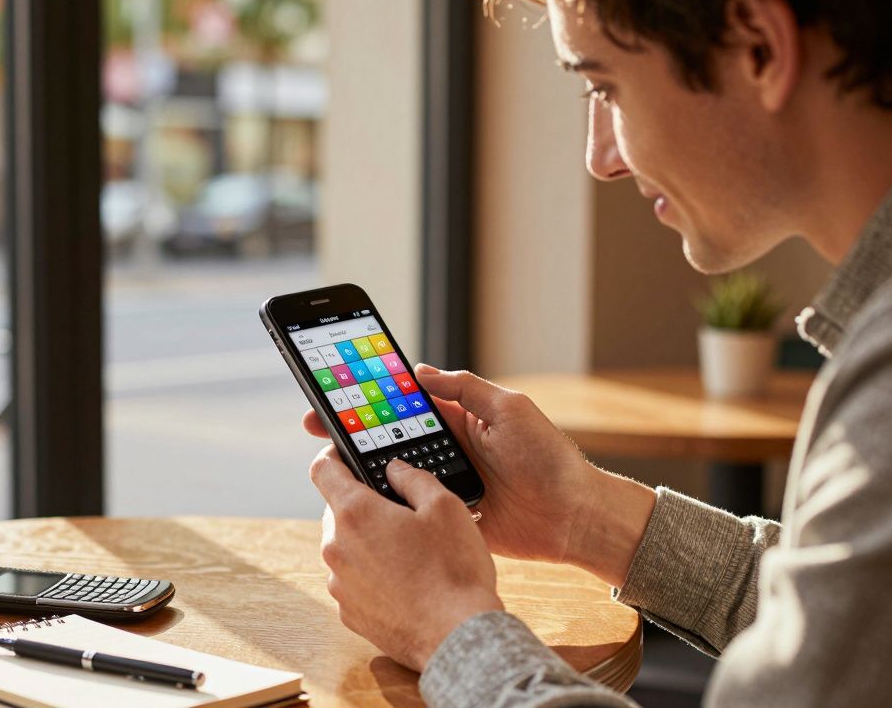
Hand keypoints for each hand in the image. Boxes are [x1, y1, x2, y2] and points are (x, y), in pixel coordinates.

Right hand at [301, 364, 655, 585]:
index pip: (404, 403)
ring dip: (365, 469)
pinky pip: (410, 511)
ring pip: (393, 475)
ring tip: (331, 461)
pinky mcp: (447, 519)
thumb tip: (420, 371)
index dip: (371, 398)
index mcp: (458, 420)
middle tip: (317, 425)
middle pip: (388, 438)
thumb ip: (466, 389)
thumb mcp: (511, 409)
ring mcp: (443, 486)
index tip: (337, 391)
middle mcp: (446, 450)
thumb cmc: (549, 458)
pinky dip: (387, 507)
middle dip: (352, 431)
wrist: (574, 517)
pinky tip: (360, 501)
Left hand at [311, 449, 503, 670]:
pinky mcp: (349, 612)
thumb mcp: (445, 507)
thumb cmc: (453, 570)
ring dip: (368, 541)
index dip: (334, 456)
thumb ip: (413, 478)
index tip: (347, 455)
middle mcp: (336, 547)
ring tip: (409, 551)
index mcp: (355, 513)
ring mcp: (339, 583)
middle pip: (337, 510)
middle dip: (363, 505)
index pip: (323, 470)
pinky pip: (353, 580)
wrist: (456, 636)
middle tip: (399, 510)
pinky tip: (405, 581)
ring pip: (346, 547)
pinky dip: (371, 574)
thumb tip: (395, 469)